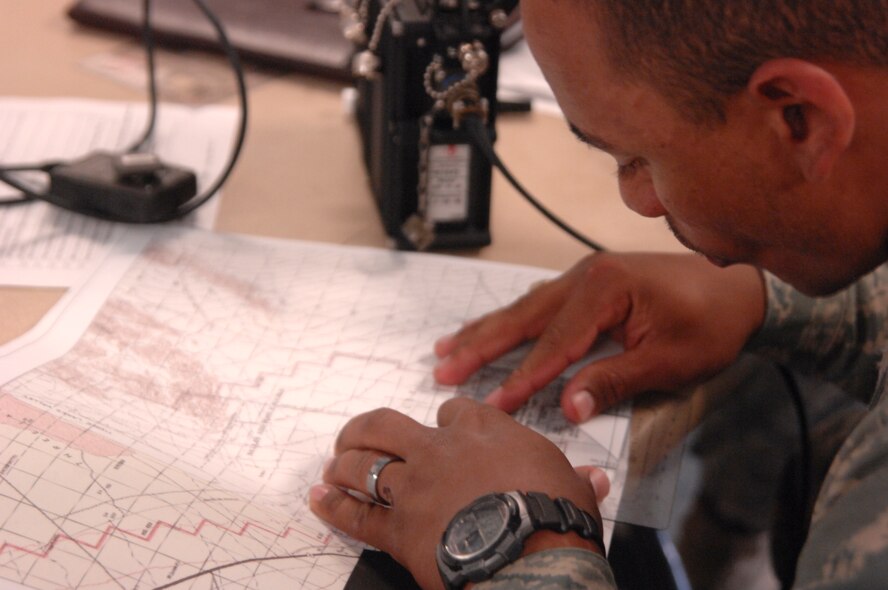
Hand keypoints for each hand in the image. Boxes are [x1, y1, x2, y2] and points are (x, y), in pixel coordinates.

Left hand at [309, 398, 604, 589]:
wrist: (531, 560)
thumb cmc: (555, 519)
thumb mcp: (574, 489)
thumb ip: (577, 478)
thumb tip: (595, 480)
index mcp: (484, 433)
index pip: (452, 411)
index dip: (444, 420)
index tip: (441, 429)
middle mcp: (440, 451)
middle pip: (387, 425)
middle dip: (365, 427)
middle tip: (356, 435)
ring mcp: (414, 488)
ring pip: (363, 465)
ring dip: (343, 464)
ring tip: (331, 466)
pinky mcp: (399, 529)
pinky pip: (356, 515)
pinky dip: (334, 507)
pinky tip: (318, 499)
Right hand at [434, 253, 764, 421]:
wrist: (740, 288)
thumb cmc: (711, 323)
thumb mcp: (668, 360)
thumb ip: (613, 380)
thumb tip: (568, 408)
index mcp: (605, 289)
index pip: (554, 343)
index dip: (524, 377)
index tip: (495, 403)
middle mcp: (586, 275)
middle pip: (523, 316)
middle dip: (481, 345)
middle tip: (442, 368)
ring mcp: (585, 276)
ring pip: (524, 307)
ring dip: (485, 330)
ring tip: (446, 349)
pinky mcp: (589, 282)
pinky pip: (539, 303)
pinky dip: (510, 320)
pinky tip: (489, 329)